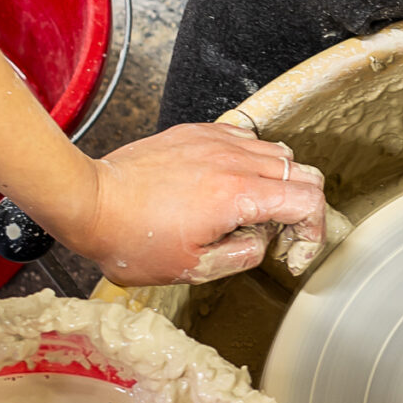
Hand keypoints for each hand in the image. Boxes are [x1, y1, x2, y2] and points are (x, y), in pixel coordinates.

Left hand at [57, 123, 328, 284]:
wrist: (90, 203)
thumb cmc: (131, 240)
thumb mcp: (193, 269)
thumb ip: (243, 255)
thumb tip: (262, 242)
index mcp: (237, 195)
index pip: (308, 200)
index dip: (313, 233)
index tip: (293, 255)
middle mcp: (233, 160)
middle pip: (302, 172)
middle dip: (302, 210)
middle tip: (278, 236)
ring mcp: (215, 141)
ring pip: (277, 152)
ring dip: (278, 184)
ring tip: (251, 211)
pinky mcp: (197, 133)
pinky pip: (245, 139)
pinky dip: (251, 162)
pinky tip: (228, 186)